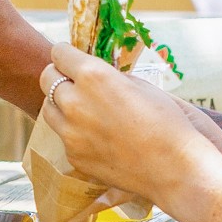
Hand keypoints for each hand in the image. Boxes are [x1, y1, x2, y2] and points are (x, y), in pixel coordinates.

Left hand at [38, 43, 216, 201]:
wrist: (174, 168)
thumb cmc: (166, 122)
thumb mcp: (140, 85)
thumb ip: (109, 76)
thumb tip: (95, 74)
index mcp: (92, 76)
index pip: (59, 53)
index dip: (67, 54)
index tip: (73, 59)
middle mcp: (74, 102)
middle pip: (47, 77)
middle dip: (60, 76)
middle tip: (76, 82)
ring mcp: (70, 132)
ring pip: (48, 107)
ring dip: (61, 104)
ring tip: (84, 109)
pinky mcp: (73, 155)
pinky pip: (64, 136)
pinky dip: (73, 132)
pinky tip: (97, 136)